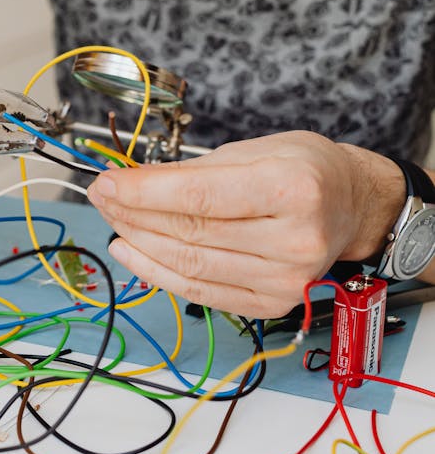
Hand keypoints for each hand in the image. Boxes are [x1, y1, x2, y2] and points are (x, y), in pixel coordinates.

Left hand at [86, 132, 403, 317]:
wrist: (353, 207)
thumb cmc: (304, 169)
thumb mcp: (255, 149)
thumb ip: (195, 170)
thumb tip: (131, 182)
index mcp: (293, 189)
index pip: (199, 197)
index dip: (142, 192)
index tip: (106, 181)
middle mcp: (294, 240)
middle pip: (190, 232)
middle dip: (132, 213)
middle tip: (101, 196)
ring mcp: (286, 280)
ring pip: (190, 265)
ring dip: (139, 243)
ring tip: (112, 220)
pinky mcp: (274, 304)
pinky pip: (201, 292)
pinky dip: (158, 273)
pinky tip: (132, 252)